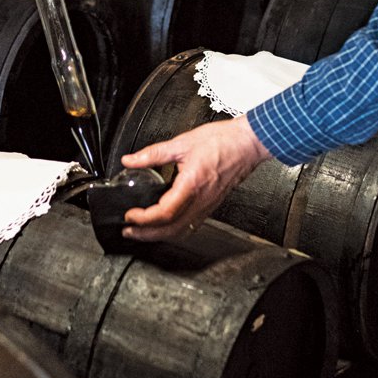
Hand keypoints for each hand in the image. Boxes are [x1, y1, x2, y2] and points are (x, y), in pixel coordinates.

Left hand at [120, 115, 270, 241]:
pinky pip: (192, 225)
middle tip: (129, 231)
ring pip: (182, 231)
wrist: (248, 143)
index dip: (144, 218)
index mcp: (192, 184)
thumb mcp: (182, 143)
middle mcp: (201, 200)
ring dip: (160, 235)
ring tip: (143, 232)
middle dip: (147, 235)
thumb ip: (153, 154)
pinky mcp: (212, 204)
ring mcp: (208, 205)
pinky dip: (175, 231)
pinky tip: (167, 226)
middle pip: (171, 230)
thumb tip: (131, 160)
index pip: (165, 213)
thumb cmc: (223, 141)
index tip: (130, 215)